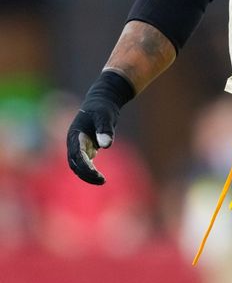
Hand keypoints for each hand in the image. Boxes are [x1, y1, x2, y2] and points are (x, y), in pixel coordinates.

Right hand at [66, 70, 134, 184]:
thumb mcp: (106, 116)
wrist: (102, 101)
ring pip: (78, 166)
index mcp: (75, 135)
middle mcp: (73, 142)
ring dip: (88, 175)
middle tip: (102, 180)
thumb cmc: (103, 108)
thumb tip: (106, 145)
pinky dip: (90, 171)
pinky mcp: (85, 148)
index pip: (76, 155)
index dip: (85, 166)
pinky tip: (100, 177)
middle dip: (86, 174)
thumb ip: (105, 129)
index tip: (96, 174)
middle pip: (75, 164)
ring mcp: (78, 146)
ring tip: (102, 180)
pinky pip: (85, 163)